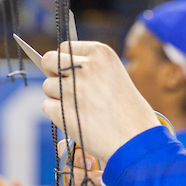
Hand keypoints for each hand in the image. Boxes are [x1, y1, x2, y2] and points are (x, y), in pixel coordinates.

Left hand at [40, 41, 160, 165]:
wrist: (137, 139)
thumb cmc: (128, 110)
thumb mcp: (114, 75)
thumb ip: (89, 67)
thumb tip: (52, 65)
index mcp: (100, 53)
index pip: (65, 47)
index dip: (67, 62)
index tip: (76, 75)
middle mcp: (85, 67)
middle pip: (49, 60)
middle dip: (54, 74)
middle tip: (68, 89)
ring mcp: (73, 88)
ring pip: (47, 86)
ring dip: (58, 97)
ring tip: (81, 109)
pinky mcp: (63, 110)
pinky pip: (47, 106)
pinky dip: (57, 114)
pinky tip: (76, 119)